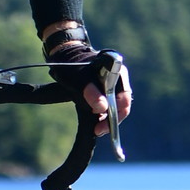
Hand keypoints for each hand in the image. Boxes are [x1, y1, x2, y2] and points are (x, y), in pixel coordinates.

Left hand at [41, 23, 132, 137]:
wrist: (65, 59)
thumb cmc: (71, 66)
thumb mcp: (78, 79)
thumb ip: (90, 92)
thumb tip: (102, 108)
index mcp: (117, 71)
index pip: (124, 96)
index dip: (116, 111)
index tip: (102, 121)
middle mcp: (120, 78)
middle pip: (123, 104)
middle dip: (112, 119)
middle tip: (98, 130)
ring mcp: (115, 84)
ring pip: (117, 107)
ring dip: (108, 119)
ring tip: (97, 129)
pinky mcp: (108, 91)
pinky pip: (110, 106)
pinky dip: (104, 115)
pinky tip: (97, 123)